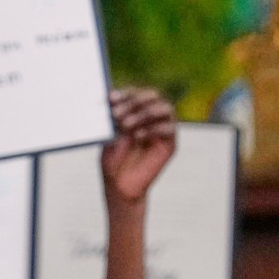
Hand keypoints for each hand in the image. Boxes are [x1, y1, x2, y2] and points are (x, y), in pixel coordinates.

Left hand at [100, 89, 178, 204]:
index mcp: (135, 110)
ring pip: (164, 108)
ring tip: (126, 125)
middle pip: (152, 95)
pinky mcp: (170, 144)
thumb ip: (113, 120)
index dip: (125, 93)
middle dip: (134, 101)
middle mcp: (151, 116)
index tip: (111, 99)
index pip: (135, 93)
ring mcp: (162, 129)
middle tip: (117, 114)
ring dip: (144, 113)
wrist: (120, 186)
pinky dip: (153, 129)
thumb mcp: (108, 137)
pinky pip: (169, 128)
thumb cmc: (112, 160)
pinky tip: (137, 136)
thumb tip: (114, 102)